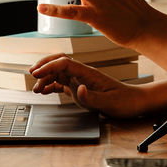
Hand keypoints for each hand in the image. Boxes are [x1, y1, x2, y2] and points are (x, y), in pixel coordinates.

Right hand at [29, 53, 160, 117]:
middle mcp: (83, 74)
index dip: (49, 66)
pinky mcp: (81, 88)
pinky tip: (45, 91)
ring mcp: (81, 80)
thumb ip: (92, 97)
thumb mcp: (109, 102)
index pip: (64, 63)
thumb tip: (78, 89)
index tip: (37, 74)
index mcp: (88, 73)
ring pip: (58, 74)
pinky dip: (52, 85)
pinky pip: (63, 83)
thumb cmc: (124, 101)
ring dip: (46, 78)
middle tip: (32, 75)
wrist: (134, 103)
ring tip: (37, 88)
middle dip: (44, 66)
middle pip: (59, 63)